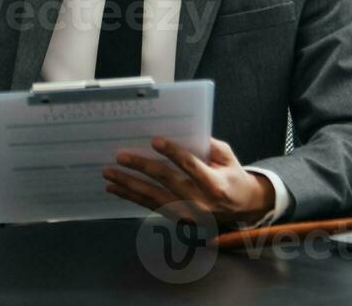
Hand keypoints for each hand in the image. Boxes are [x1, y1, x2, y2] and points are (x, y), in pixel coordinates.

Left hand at [102, 137, 275, 225]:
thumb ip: (209, 145)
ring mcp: (188, 215)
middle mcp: (200, 202)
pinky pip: (151, 207)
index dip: (173, 153)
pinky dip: (131, 198)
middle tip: (121, 156)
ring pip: (154, 198)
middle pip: (167, 182)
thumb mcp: (228, 157)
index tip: (154, 140)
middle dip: (142, 168)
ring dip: (129, 185)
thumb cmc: (232, 176)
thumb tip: (183, 130)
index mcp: (215, 184)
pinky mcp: (178, 221)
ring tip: (109, 174)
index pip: (191, 166)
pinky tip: (115, 188)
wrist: (243, 209)